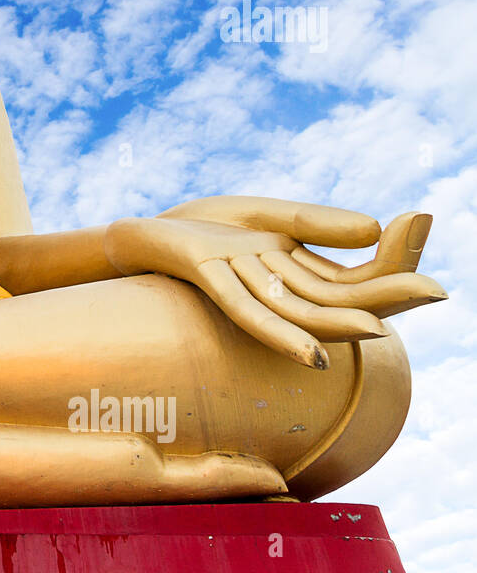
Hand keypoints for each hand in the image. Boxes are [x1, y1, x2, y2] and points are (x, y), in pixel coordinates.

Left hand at [104, 196, 446, 368]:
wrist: (135, 239)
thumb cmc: (197, 232)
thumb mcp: (262, 217)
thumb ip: (313, 223)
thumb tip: (375, 228)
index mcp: (294, 272)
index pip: (355, 277)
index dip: (392, 265)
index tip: (428, 237)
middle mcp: (273, 287)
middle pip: (335, 298)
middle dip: (383, 293)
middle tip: (438, 291)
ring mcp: (241, 288)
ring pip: (297, 313)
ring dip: (336, 325)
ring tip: (377, 333)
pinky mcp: (205, 281)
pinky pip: (246, 315)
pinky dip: (278, 335)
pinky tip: (310, 355)